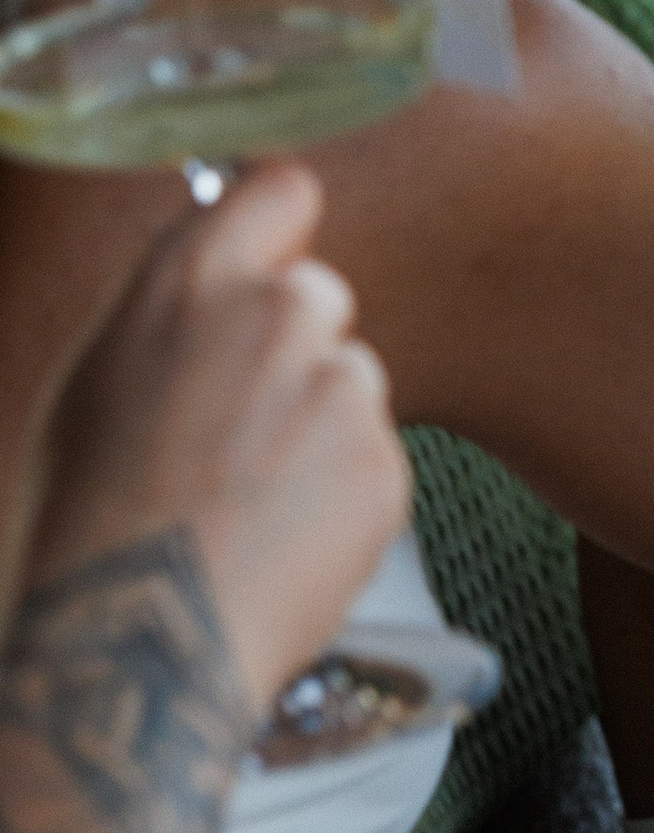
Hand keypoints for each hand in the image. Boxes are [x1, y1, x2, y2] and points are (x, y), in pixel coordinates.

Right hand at [26, 165, 408, 717]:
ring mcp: (342, 387)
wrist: (135, 643)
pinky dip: (340, 495)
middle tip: (233, 430)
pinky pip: (371, 458)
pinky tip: (279, 539)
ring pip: (347, 381)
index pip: (282, 189)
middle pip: (318, 295)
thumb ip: (172, 303)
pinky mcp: (385, 461)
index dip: (277, 231)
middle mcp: (278, 316)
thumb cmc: (90, 519)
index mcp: (192, 283)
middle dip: (292, 348)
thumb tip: (220, 255)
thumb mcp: (94, 380)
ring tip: (245, 503)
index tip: (270, 263)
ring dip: (316, 428)